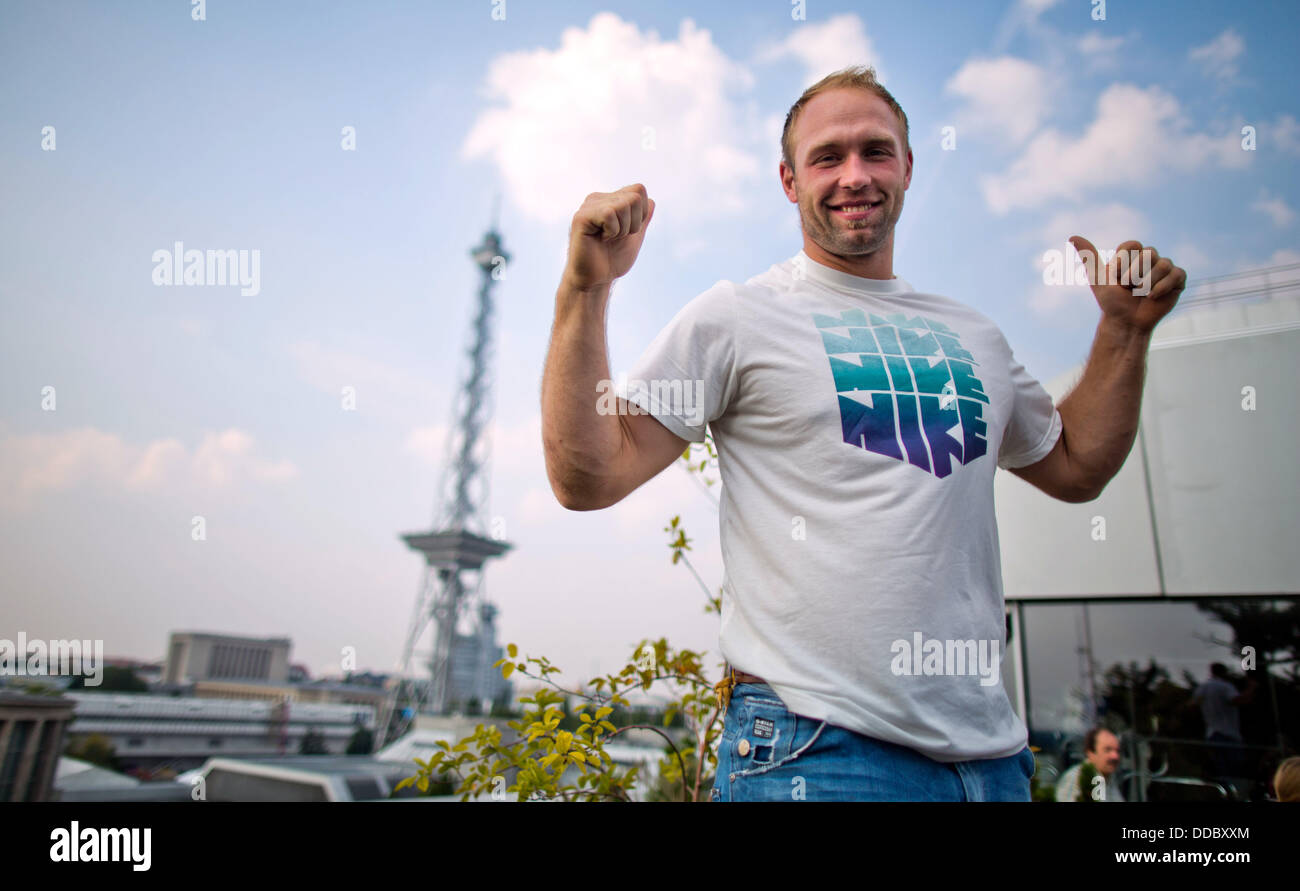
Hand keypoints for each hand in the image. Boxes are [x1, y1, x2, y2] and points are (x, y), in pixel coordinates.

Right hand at [564, 184, 655, 290]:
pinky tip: (601, 239)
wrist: (596, 280)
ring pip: (624, 204)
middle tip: (616, 237)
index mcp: (609, 200)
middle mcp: (597, 199)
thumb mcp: (634, 237)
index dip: (641, 213)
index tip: (627, 231)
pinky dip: (612, 231)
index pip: (639, 189)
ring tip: (608, 239)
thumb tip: (652, 201)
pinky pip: (609, 214)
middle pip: (634, 197)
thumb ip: (642, 219)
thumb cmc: (612, 260)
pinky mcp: (581, 217)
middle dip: (634, 223)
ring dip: (623, 229)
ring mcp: (588, 206)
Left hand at [1069, 236, 1186, 333]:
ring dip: (1148, 283)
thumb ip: (1088, 257)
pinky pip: (1177, 274)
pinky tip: (1152, 297)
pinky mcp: (1177, 280)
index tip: (1116, 277)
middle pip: (1149, 253)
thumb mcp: (1098, 279)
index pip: (1133, 245)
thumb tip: (1073, 236)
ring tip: (1141, 294)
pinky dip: (1163, 287)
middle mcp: (1149, 258)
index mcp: (1132, 255)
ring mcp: (1164, 268)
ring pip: (1163, 264)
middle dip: (1135, 274)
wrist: (1126, 322)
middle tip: (1129, 288)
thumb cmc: (1111, 302)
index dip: (1123, 261)